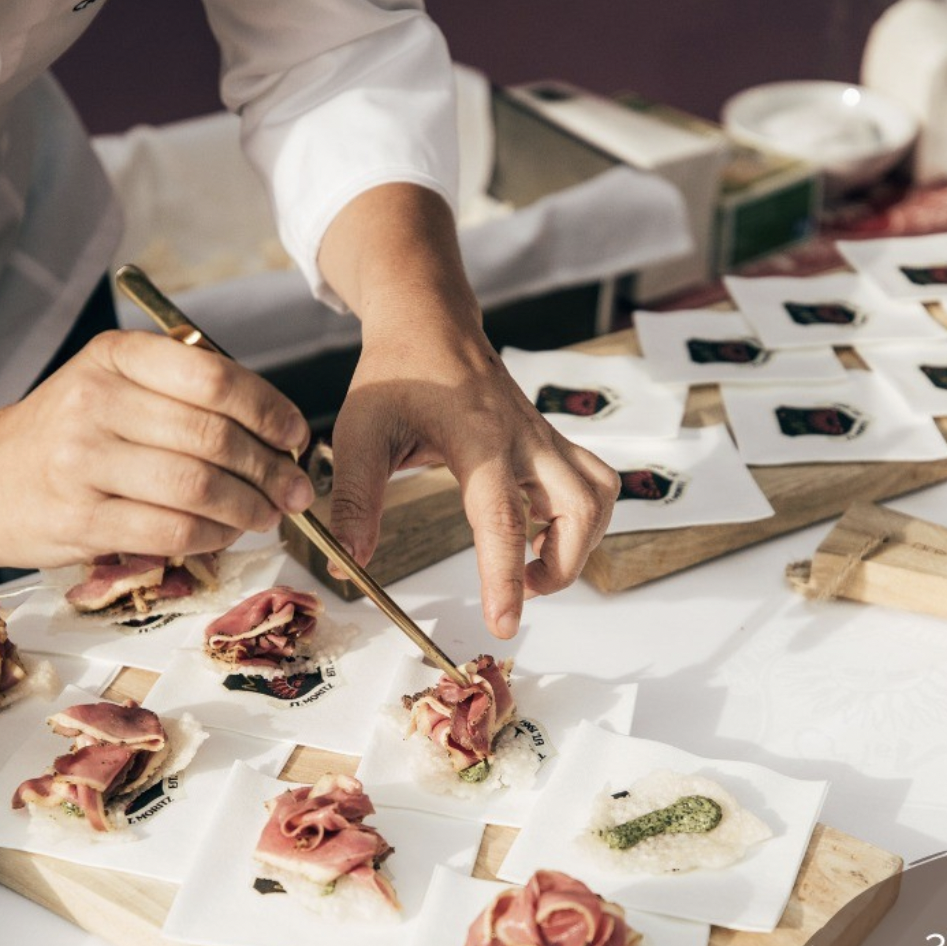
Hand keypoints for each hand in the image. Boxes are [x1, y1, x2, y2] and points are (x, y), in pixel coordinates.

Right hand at [0, 331, 314, 567]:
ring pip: (198, 487)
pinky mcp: (80, 519)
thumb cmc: (67, 435)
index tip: (296, 437)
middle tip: (297, 491)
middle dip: (272, 470)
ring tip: (268, 515)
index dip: (270, 411)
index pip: (215, 377)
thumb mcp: (115, 387)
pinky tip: (225, 534)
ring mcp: (83, 461)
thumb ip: (187, 398)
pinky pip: (172, 530)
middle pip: (214, 437)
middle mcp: (96, 401)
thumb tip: (280, 434)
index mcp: (115, 357)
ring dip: (250, 508)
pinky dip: (213, 536)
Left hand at [329, 324, 618, 639]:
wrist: (431, 321)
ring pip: (598, 498)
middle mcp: (524, 438)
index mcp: (478, 438)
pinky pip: (594, 485)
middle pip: (578, 510)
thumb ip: (355, 499)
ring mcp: (546, 439)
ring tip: (535, 564)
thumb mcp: (360, 432)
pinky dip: (583, 520)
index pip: (503, 518)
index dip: (506, 577)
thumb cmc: (397, 373)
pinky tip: (543, 532)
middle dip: (562, 566)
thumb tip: (348, 564)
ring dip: (580, 544)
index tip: (504, 624)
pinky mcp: (554, 443)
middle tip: (521, 591)